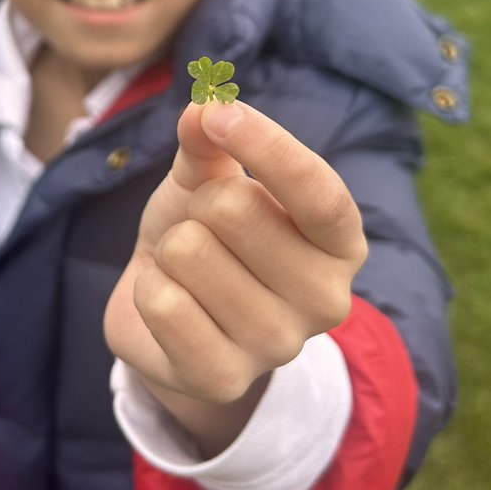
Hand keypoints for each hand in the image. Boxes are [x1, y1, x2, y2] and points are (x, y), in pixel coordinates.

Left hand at [104, 99, 366, 409]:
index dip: (267, 146)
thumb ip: (209, 140)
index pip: (319, 191)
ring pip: (190, 253)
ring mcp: (278, 346)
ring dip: (171, 251)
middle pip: (236, 211)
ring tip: (186, 270)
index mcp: (340, 242)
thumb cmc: (206, 233)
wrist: (167, 312)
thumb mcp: (208, 178)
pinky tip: (169, 303)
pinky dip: (149, 290)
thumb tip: (202, 108)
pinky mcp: (224, 381)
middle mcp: (327, 299)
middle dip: (198, 206)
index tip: (217, 114)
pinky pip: (163, 304)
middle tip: (201, 229)